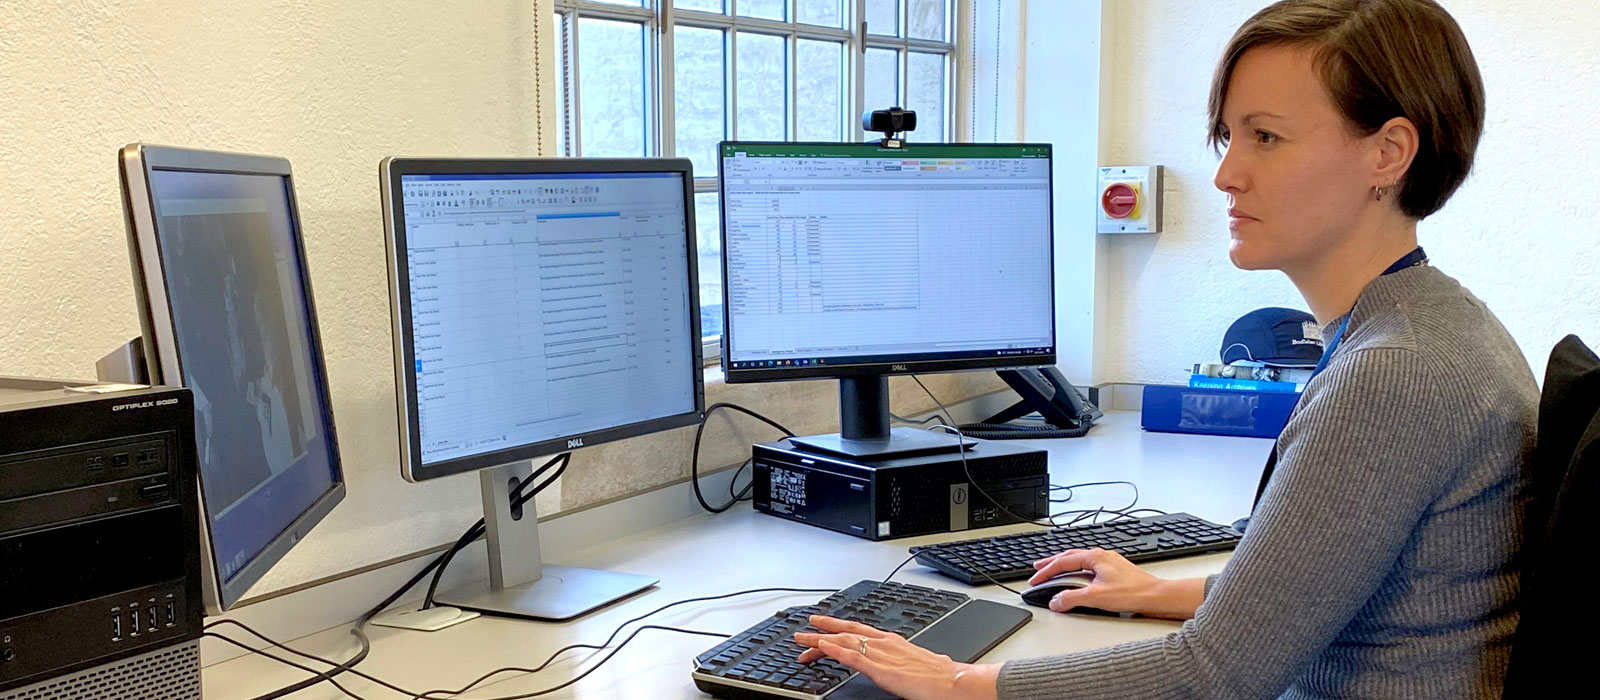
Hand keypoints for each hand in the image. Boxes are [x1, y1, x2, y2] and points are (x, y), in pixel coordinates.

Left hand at [792, 615, 999, 699]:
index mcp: (893, 642)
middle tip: (801, 631)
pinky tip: (820, 647)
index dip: (838, 629)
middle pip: (845, 633)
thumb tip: (911, 665)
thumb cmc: (942, 676)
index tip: (823, 629)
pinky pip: (851, 657)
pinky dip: (833, 649)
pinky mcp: (879, 669)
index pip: (859, 632)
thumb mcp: (920, 663)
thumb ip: (909, 662)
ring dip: (818, 639)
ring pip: (843, 642)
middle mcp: (884, 643)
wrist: (953, 681)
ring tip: (800, 639)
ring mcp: (880, 655)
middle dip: (821, 631)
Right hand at [1029, 548, 1203, 619]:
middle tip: (1037, 568)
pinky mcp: (1115, 571)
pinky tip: (1078, 576)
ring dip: (1064, 565)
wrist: (1156, 596)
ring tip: (1054, 571)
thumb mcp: (1096, 597)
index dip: (1046, 571)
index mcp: (1095, 557)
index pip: (1063, 562)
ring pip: (1080, 560)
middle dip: (1052, 563)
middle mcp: (1102, 556)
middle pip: (1070, 556)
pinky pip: (1090, 566)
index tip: (1035, 579)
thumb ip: (1071, 598)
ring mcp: (1109, 562)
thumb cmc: (1133, 593)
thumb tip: (1055, 600)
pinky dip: (1077, 570)